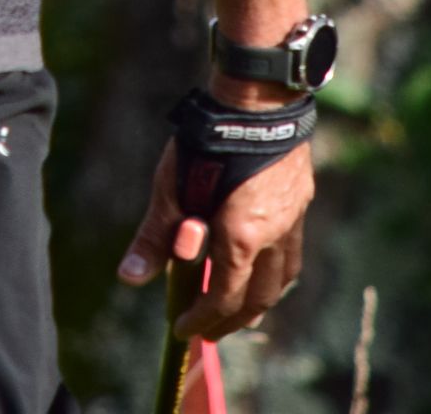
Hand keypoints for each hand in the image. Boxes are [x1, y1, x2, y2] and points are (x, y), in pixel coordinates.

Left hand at [115, 129, 313, 338]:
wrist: (257, 99)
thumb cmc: (206, 142)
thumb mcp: (172, 189)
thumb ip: (154, 238)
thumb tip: (129, 279)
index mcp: (242, 238)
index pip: (223, 296)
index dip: (201, 318)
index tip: (182, 330)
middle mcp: (275, 236)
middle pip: (258, 297)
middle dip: (231, 319)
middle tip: (210, 332)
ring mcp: (294, 219)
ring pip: (282, 278)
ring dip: (259, 299)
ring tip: (238, 306)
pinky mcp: (302, 200)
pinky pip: (291, 252)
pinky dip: (274, 270)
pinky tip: (260, 264)